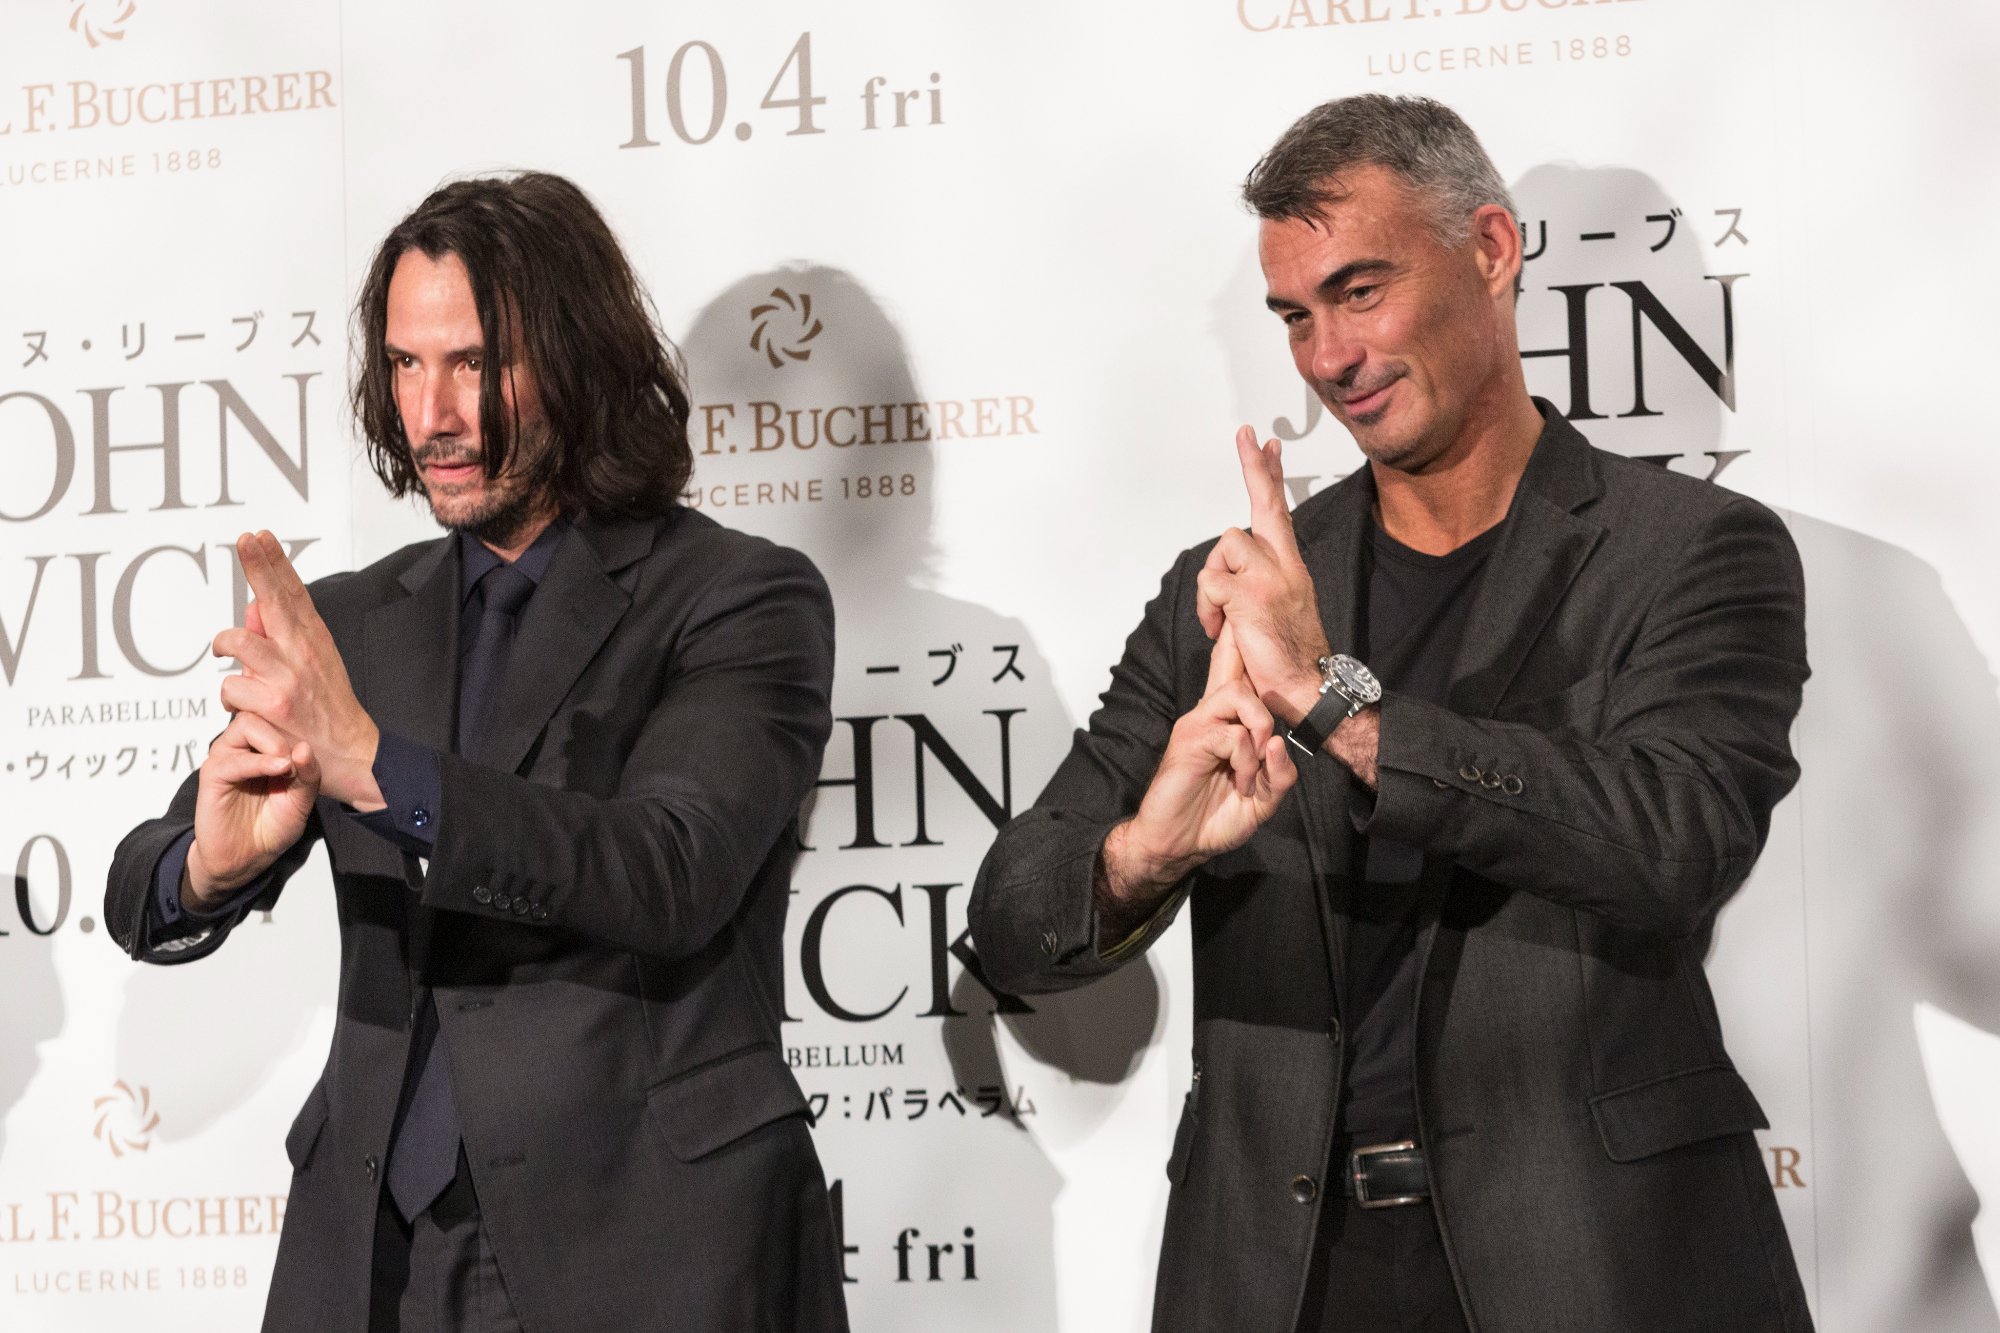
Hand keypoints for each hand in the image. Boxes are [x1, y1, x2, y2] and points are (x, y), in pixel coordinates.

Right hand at [185, 711, 319, 907]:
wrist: (249, 857)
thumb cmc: (274, 826)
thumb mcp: (302, 799)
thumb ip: (308, 773)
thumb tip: (304, 746)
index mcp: (265, 746)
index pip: (276, 712)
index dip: (296, 723)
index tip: (315, 743)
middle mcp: (244, 746)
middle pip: (259, 710)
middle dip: (285, 730)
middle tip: (298, 759)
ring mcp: (226, 758)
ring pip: (245, 725)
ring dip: (274, 743)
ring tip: (288, 767)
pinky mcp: (212, 775)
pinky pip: (232, 758)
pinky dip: (259, 762)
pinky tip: (280, 770)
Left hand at [213, 531, 382, 810]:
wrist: (352, 754)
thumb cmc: (329, 710)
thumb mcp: (314, 666)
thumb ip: (281, 637)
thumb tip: (252, 607)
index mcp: (315, 640)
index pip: (293, 593)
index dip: (275, 562)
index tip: (260, 536)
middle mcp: (304, 652)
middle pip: (276, 600)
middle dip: (259, 567)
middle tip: (246, 540)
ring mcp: (289, 677)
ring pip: (239, 642)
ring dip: (225, 646)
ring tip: (222, 652)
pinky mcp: (274, 704)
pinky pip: (231, 687)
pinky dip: (230, 697)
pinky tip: (242, 706)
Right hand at [1103, 623, 1298, 905]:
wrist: (1175, 843)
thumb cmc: (1213, 819)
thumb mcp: (1262, 799)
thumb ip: (1279, 774)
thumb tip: (1277, 743)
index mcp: (1225, 724)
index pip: (1234, 675)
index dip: (1240, 647)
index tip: (1246, 621)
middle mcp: (1209, 716)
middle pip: (1237, 672)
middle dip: (1265, 696)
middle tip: (1267, 745)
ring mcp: (1197, 725)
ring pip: (1240, 695)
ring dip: (1259, 728)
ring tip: (1253, 767)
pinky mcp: (1189, 741)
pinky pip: (1232, 734)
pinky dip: (1245, 760)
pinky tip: (1239, 781)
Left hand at [1195, 427, 1331, 723]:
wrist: (1306, 686)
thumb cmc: (1286, 653)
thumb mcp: (1277, 606)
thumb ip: (1259, 578)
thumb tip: (1232, 563)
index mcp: (1290, 565)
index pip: (1280, 509)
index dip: (1271, 475)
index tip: (1267, 443)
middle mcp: (1284, 563)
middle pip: (1264, 504)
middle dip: (1253, 466)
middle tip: (1245, 433)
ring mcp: (1269, 577)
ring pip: (1225, 544)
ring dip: (1213, 579)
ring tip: (1221, 614)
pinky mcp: (1249, 595)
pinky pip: (1209, 580)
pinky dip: (1206, 605)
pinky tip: (1219, 627)